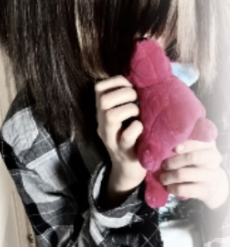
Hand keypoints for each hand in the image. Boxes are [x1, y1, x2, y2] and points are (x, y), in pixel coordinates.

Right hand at [95, 76, 145, 205]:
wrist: (129, 169)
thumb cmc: (134, 137)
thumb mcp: (126, 117)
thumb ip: (129, 100)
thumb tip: (147, 77)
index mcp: (103, 112)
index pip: (99, 88)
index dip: (116, 81)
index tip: (131, 85)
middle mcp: (102, 123)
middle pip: (103, 100)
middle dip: (124, 94)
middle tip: (137, 99)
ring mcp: (111, 138)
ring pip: (110, 116)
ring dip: (130, 109)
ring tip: (139, 113)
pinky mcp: (123, 150)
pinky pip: (127, 136)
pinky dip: (136, 128)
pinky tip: (142, 127)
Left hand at [160, 140, 228, 209]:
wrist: (212, 183)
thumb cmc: (195, 162)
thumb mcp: (192, 151)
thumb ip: (182, 145)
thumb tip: (165, 145)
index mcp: (208, 145)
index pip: (197, 142)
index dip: (185, 145)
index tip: (174, 148)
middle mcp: (213, 159)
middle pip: (191, 157)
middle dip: (172, 162)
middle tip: (164, 166)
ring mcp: (211, 175)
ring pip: (183, 174)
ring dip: (168, 176)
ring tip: (163, 178)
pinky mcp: (206, 190)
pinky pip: (183, 189)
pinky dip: (172, 188)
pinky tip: (169, 187)